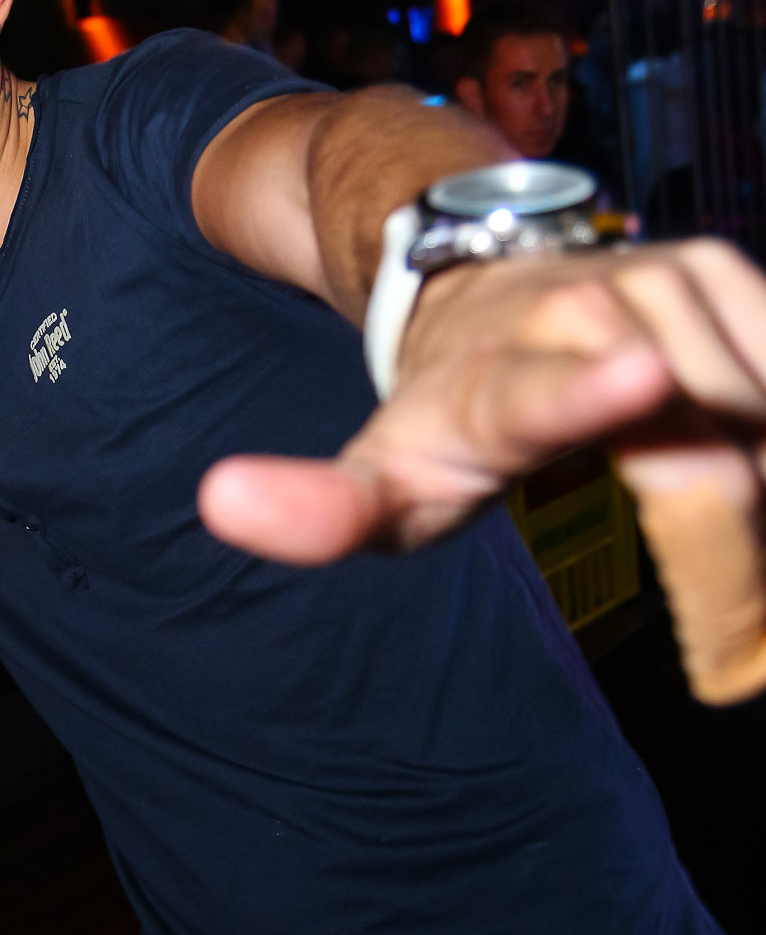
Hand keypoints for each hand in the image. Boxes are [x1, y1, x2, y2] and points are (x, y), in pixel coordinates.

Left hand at [198, 239, 765, 704]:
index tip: (645, 382)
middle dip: (731, 564)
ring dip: (760, 507)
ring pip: (760, 420)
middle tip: (728, 658)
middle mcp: (591, 312)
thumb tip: (221, 502)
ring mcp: (668, 284)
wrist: (478, 285)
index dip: (591, 392)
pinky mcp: (727, 276)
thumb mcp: (382, 478)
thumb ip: (320, 512)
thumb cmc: (444, 409)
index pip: (540, 396)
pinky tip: (748, 473)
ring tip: (736, 570)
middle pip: (706, 455)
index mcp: (500, 380)